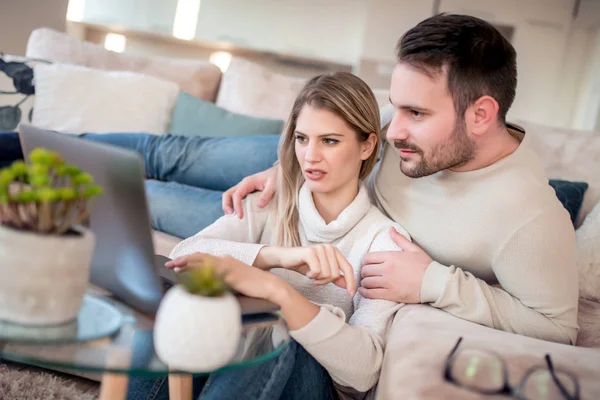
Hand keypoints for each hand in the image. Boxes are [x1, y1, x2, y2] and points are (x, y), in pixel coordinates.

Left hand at [166, 253, 284, 301]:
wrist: (269, 286)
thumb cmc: (254, 286)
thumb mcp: (236, 280)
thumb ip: (223, 279)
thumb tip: (210, 286)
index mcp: (226, 260)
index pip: (204, 258)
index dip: (189, 259)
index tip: (177, 263)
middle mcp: (225, 260)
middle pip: (200, 256)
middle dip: (183, 259)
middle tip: (169, 264)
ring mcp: (227, 266)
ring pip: (202, 261)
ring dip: (187, 263)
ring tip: (174, 266)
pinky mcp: (230, 274)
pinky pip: (210, 272)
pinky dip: (198, 272)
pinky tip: (190, 275)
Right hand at [222, 165, 278, 217]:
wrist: (279, 173)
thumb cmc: (277, 178)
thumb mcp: (274, 185)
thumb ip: (266, 194)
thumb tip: (258, 205)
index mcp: (248, 182)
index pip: (237, 194)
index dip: (237, 206)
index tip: (240, 216)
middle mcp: (243, 185)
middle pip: (228, 194)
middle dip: (226, 205)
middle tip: (230, 216)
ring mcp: (244, 188)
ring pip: (230, 196)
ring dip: (228, 206)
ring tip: (232, 216)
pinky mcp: (246, 192)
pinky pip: (236, 198)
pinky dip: (234, 206)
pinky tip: (238, 213)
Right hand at [271, 245, 355, 295]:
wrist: (285, 258)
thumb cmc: (304, 265)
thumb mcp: (322, 273)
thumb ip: (336, 278)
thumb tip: (348, 286)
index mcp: (334, 251)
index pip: (348, 268)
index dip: (350, 282)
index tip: (351, 294)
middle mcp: (329, 248)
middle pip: (335, 274)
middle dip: (325, 281)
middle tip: (316, 279)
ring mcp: (320, 249)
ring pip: (326, 274)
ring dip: (317, 279)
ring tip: (311, 274)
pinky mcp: (310, 252)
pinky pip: (317, 271)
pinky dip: (311, 276)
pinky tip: (307, 272)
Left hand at [358, 227, 432, 302]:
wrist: (435, 283)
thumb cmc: (425, 265)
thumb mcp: (413, 249)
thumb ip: (399, 239)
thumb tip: (390, 229)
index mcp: (391, 257)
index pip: (368, 258)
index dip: (365, 261)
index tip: (367, 264)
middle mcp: (387, 269)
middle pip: (365, 270)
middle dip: (364, 272)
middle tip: (367, 274)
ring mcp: (388, 282)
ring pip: (367, 282)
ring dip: (364, 282)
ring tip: (367, 283)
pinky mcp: (391, 294)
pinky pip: (371, 294)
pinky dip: (365, 293)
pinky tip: (364, 291)